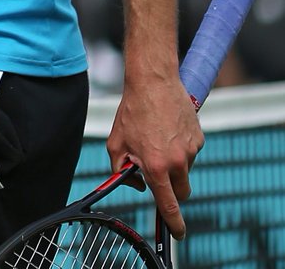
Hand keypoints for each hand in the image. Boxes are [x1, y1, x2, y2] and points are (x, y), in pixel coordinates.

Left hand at [106, 76, 203, 239]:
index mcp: (156, 166)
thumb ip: (120, 169)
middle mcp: (177, 162)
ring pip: (184, 170)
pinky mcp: (199, 139)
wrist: (153, 82)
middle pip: (181, 192)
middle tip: (158, 174)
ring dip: (173, 164)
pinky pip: (190, 152)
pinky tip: (167, 129)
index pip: (168, 204)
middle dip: (171, 191)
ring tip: (156, 138)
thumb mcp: (116, 142)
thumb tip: (135, 183)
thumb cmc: (132, 111)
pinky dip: (180, 148)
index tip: (177, 234)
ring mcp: (191, 150)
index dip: (173, 223)